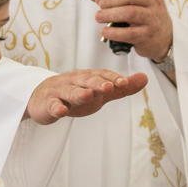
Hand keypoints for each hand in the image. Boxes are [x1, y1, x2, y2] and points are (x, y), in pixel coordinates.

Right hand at [26, 69, 147, 124]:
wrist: (42, 98)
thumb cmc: (75, 94)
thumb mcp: (100, 92)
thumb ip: (121, 88)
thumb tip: (145, 78)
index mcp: (88, 77)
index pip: (102, 75)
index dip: (112, 79)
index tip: (124, 83)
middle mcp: (74, 81)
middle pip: (87, 81)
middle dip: (98, 83)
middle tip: (110, 87)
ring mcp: (60, 92)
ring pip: (70, 91)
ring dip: (79, 93)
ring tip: (88, 95)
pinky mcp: (47, 104)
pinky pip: (52, 105)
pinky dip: (56, 107)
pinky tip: (62, 111)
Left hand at [85, 0, 172, 61]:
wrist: (164, 38)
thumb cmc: (145, 16)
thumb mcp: (131, 1)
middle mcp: (153, 1)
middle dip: (110, 0)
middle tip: (100, 7)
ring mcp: (152, 18)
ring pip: (130, 13)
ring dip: (110, 15)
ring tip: (100, 18)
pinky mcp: (148, 34)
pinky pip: (129, 33)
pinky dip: (114, 33)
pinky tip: (106, 32)